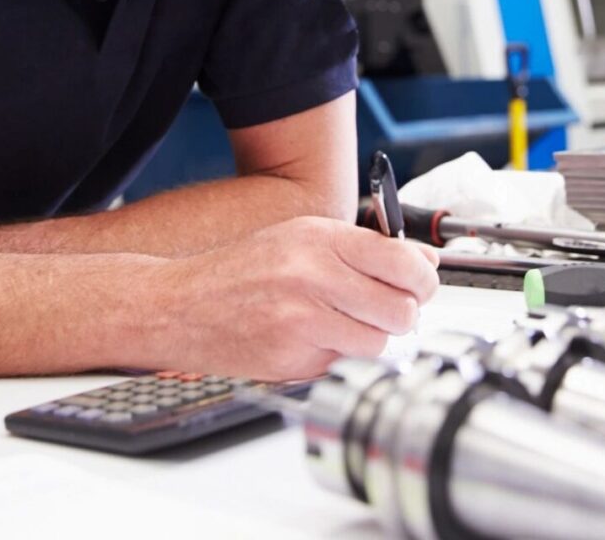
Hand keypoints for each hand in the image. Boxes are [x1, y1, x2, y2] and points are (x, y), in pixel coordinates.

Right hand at [141, 216, 440, 380]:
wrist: (181, 305)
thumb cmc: (243, 270)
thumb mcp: (302, 237)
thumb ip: (364, 247)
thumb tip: (423, 260)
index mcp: (319, 239)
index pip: (403, 262)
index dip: (423, 279)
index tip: (422, 284)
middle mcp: (312, 277)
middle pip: (401, 310)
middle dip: (402, 315)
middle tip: (385, 310)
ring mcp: (301, 321)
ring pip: (378, 344)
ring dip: (371, 340)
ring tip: (344, 325)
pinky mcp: (292, 360)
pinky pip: (343, 365)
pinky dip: (338, 358)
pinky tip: (313, 340)